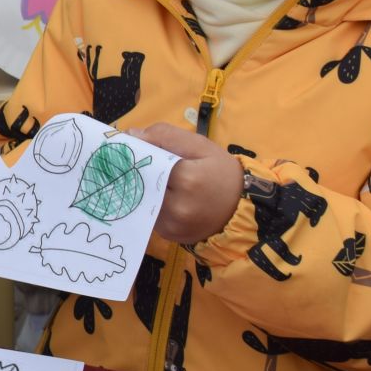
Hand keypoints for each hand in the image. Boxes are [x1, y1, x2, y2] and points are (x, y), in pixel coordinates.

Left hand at [132, 123, 243, 243]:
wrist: (243, 209)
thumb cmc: (222, 173)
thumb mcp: (200, 146)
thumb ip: (166, 136)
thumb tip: (132, 134)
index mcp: (187, 179)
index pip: (147, 161)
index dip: (137, 153)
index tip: (128, 147)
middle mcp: (177, 206)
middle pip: (141, 182)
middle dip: (134, 170)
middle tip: (130, 161)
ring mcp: (172, 224)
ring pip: (141, 199)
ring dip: (140, 188)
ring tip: (147, 177)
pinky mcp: (169, 235)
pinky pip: (149, 215)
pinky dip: (150, 203)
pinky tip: (158, 195)